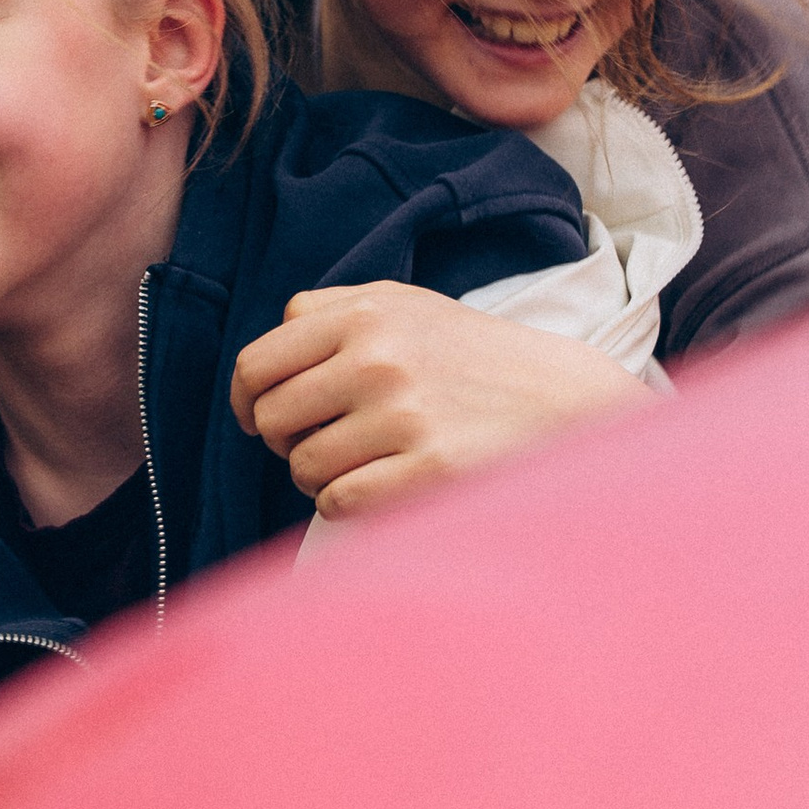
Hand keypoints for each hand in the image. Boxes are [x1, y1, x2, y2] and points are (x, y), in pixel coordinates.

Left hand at [229, 283, 652, 518]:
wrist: (561, 397)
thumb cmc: (471, 355)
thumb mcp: (407, 306)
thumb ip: (332, 310)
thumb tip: (270, 344)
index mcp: (364, 315)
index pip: (257, 365)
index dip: (247, 400)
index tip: (258, 418)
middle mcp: (377, 360)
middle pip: (272, 420)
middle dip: (284, 440)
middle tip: (316, 443)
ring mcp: (403, 417)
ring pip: (302, 466)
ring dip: (317, 475)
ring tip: (357, 463)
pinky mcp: (428, 470)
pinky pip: (339, 501)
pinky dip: (347, 501)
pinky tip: (379, 485)